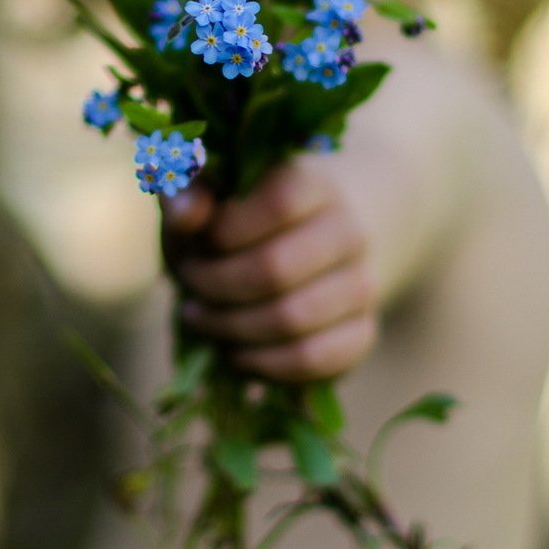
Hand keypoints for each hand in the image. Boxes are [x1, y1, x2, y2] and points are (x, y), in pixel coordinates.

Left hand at [160, 160, 383, 382]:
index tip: (197, 244)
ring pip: (292, 319)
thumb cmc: (234, 224)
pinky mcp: (362, 332)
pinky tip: (237, 351)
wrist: (290, 250)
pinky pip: (313, 359)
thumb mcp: (201, 203)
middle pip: (277, 268)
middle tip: (191, 285)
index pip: (279, 203)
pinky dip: (262, 363)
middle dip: (216, 285)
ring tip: (204, 318)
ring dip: (231, 327)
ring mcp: (363, 283)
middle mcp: (349, 230)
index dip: (226, 230)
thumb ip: (185, 196)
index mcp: (312, 186)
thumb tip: (189, 214)